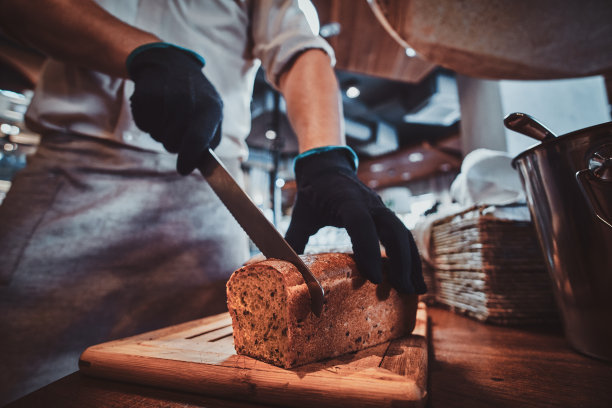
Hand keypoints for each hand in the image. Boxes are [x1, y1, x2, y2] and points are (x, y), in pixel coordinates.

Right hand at [126, 43, 222, 174]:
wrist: (170, 64)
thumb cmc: (195, 96)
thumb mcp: (212, 112)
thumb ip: (210, 138)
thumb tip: (199, 162)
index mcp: (210, 107)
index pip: (197, 140)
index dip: (188, 158)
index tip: (183, 170)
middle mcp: (188, 101)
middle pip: (174, 143)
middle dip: (173, 143)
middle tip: (176, 128)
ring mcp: (165, 96)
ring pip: (157, 136)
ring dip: (161, 132)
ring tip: (168, 114)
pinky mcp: (145, 94)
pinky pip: (143, 125)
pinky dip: (147, 123)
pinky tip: (156, 107)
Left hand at [285, 147, 426, 293]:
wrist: (327, 168)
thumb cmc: (312, 192)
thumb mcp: (300, 214)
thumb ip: (293, 240)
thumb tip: (283, 270)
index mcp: (346, 200)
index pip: (361, 223)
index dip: (368, 249)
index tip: (374, 278)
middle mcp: (370, 203)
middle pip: (394, 229)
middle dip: (401, 261)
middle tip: (402, 291)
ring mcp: (381, 208)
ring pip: (404, 234)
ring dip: (411, 262)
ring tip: (415, 292)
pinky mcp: (385, 215)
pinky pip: (403, 236)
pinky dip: (410, 257)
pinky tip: (415, 280)